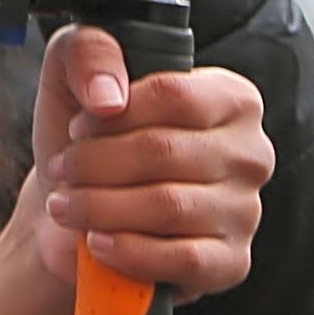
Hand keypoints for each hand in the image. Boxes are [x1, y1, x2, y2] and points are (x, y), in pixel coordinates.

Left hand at [13, 25, 270, 300]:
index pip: (174, 95)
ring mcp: (247, 210)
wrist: (77, 214)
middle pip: (164, 152)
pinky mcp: (230, 262)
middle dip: (96, 164)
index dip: (114, 114)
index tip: (78, 126)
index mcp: (230, 97)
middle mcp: (250, 152)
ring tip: (68, 206)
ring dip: (100, 208)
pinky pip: (180, 259)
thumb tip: (109, 96)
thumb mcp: (73, 77)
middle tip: (64, 171)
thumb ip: (89, 52)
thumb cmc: (90, 143)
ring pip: (168, 207)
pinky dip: (128, 251)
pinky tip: (98, 242)